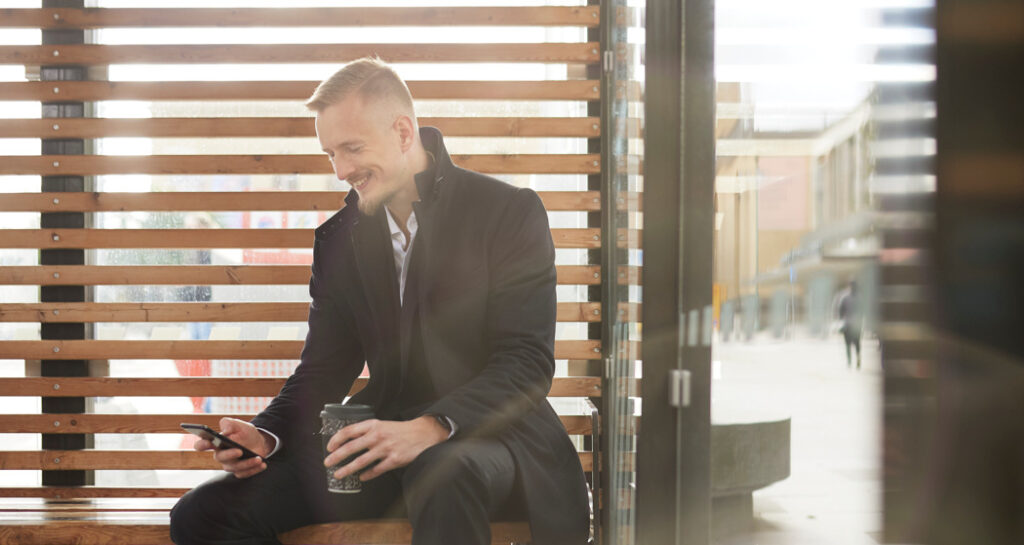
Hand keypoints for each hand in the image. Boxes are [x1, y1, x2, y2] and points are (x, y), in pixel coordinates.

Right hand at [193, 417, 273, 478]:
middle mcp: (220, 455)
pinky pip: (244, 474)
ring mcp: (229, 465)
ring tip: (257, 458)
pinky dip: (254, 469)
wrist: (258, 441)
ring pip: (234, 467)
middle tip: (239, 451)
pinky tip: (262, 464)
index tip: (207, 442)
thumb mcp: (238, 424)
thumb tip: (225, 431)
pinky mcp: (239, 471)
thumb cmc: (244, 432)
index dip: (201, 444)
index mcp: (216, 442)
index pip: (202, 444)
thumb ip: (228, 423)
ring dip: (247, 463)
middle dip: (229, 455)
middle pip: (219, 457)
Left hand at [324, 416, 448, 481]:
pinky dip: (367, 475)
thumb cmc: (400, 430)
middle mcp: (378, 436)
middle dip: (336, 457)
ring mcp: (385, 449)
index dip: (336, 439)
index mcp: (373, 425)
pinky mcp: (394, 460)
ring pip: (361, 462)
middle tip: (328, 463)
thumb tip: (348, 441)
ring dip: (347, 469)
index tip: (329, 447)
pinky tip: (362, 477)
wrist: (422, 433)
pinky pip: (376, 470)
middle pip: (351, 447)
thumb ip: (367, 431)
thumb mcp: (382, 424)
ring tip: (339, 474)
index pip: (349, 431)